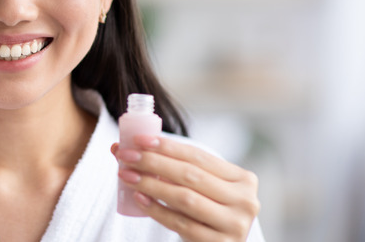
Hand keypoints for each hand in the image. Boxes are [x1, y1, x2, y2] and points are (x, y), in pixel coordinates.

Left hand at [111, 136, 259, 241]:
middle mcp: (245, 201)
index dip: (167, 146)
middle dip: (154, 162)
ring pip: (185, 198)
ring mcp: (234, 225)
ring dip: (151, 184)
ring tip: (126, 175)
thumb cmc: (205, 211)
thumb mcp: (199, 187)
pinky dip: (157, 210)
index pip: (199, 156)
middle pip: (191, 175)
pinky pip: (180, 223)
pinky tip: (139, 199)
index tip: (138, 139)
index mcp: (243, 179)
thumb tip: (119, 147)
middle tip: (126, 156)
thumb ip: (171, 167)